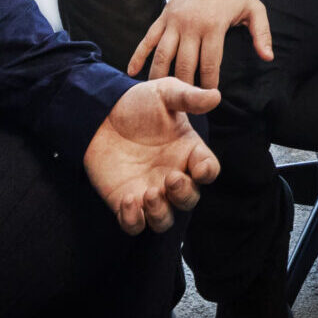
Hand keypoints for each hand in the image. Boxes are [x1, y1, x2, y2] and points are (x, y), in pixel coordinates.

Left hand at [84, 79, 222, 233]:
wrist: (101, 112)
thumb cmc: (138, 103)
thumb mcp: (164, 93)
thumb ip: (189, 97)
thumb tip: (215, 96)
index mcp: (188, 153)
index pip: (208, 170)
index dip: (207, 172)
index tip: (199, 168)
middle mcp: (172, 176)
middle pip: (188, 199)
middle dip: (183, 194)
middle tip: (171, 178)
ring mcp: (149, 191)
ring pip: (163, 219)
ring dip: (160, 213)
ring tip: (150, 194)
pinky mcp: (124, 201)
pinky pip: (134, 224)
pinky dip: (134, 220)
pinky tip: (128, 201)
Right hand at [128, 0, 273, 88]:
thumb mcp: (255, 9)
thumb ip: (262, 34)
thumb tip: (268, 57)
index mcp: (213, 26)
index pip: (209, 64)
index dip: (208, 85)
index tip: (209, 99)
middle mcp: (191, 26)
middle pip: (184, 65)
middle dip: (185, 87)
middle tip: (186, 104)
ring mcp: (174, 21)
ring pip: (162, 56)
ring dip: (160, 77)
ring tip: (161, 96)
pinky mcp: (163, 17)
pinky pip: (148, 39)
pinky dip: (138, 55)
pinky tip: (131, 72)